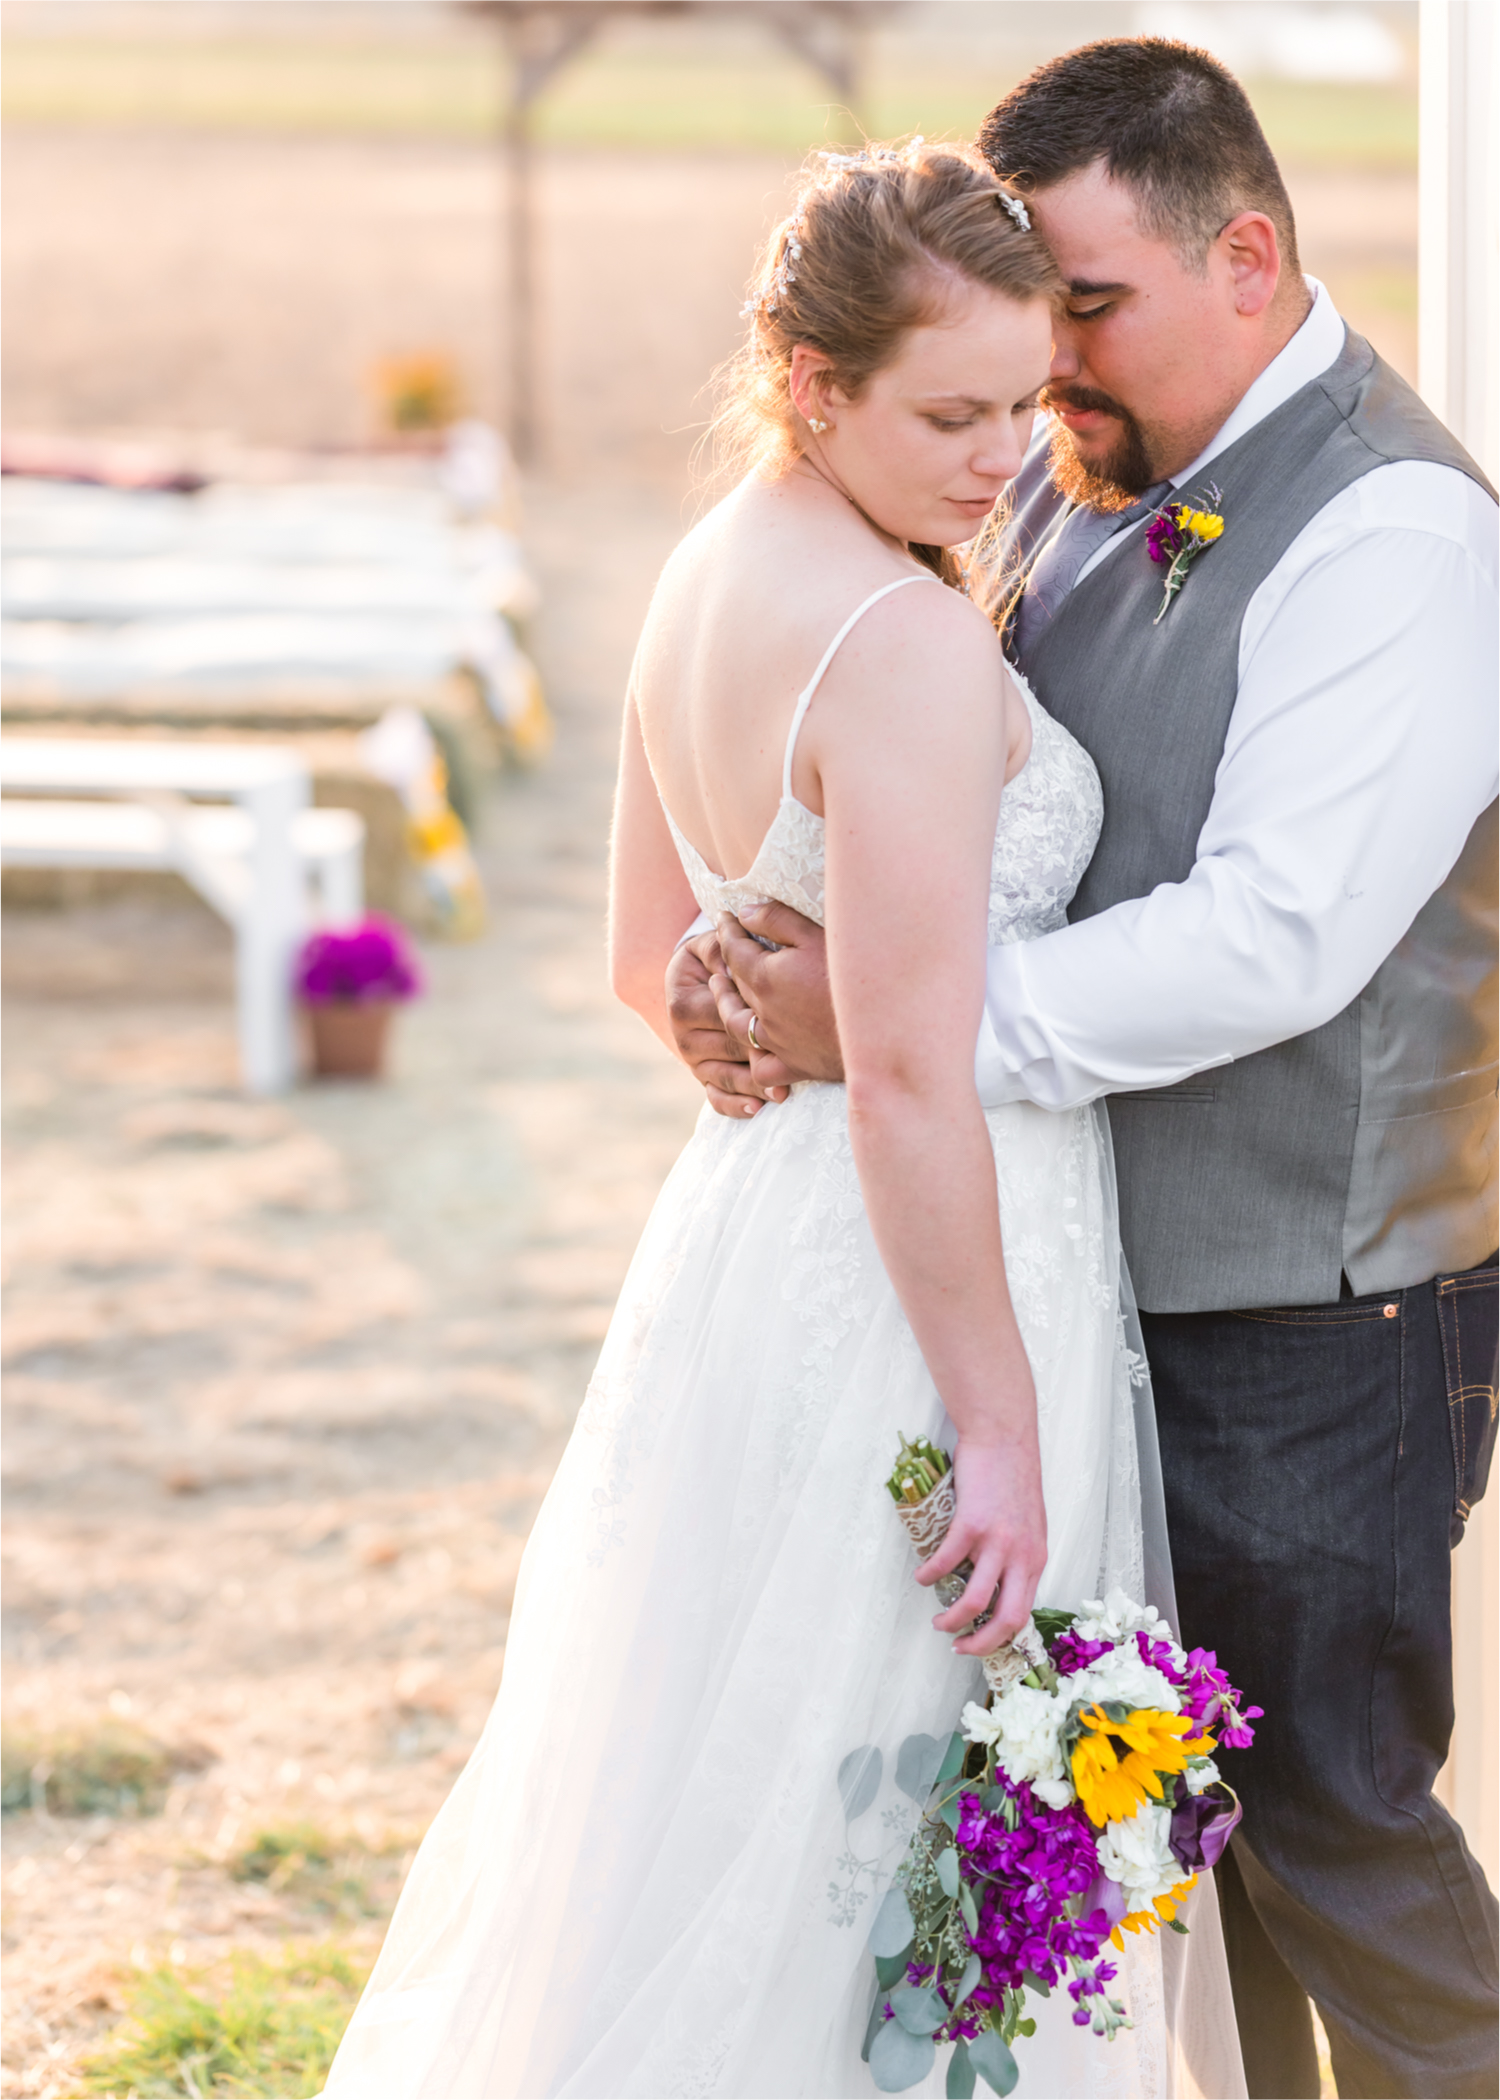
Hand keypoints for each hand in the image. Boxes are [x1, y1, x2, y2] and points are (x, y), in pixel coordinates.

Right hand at [665, 932, 787, 1118]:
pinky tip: (758, 1108)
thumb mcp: (711, 947)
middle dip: (762, 1054)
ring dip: (755, 1087)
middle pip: (730, 1049)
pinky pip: (717, 1099)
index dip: (753, 1016)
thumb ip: (723, 949)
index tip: (785, 1018)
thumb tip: (736, 959)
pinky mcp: (703, 1079)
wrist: (693, 982)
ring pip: (727, 1079)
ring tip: (783, 1091)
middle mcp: (684, 1038)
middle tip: (794, 1060)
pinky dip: (736, 1106)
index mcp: (683, 1005)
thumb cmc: (712, 960)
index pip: (722, 1014)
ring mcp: (694, 1063)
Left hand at [714, 902, 843, 1085]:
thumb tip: (744, 913)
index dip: (727, 930)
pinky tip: (754, 1049)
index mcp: (766, 977)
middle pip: (735, 984)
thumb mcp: (816, 935)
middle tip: (728, 945)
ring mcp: (777, 1042)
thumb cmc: (855, 973)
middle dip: (727, 960)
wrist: (885, 1025)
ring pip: (737, 1025)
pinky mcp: (796, 1065)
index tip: (725, 917)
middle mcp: (764, 1012)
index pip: (734, 949)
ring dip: (726, 1004)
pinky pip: (762, 1068)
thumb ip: (776, 920)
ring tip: (723, 989)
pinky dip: (753, 1058)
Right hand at [915, 1432, 1046, 1656]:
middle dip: (980, 1643)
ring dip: (952, 1619)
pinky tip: (922, 1576)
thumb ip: (1017, 1552)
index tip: (979, 1642)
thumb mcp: (1028, 1523)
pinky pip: (947, 1562)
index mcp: (1036, 1558)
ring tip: (938, 1622)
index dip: (1000, 1636)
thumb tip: (995, 1580)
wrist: (1004, 1437)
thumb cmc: (1013, 1476)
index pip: (1023, 1612)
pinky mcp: (972, 1524)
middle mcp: (1021, 1556)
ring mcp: (997, 1541)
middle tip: (958, 1646)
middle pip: (1005, 1619)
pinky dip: (930, 1575)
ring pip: (974, 1600)